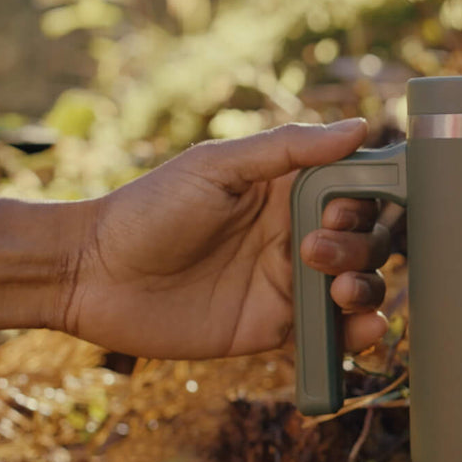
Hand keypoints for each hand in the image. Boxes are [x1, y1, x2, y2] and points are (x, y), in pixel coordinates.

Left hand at [61, 119, 390, 358]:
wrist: (93, 277)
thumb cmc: (148, 210)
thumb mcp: (216, 166)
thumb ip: (288, 148)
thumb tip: (359, 127)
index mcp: (287, 189)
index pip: (356, 188)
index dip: (367, 197)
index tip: (343, 207)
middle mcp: (296, 233)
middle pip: (367, 239)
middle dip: (362, 246)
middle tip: (314, 250)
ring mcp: (290, 283)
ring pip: (361, 285)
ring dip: (367, 288)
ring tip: (338, 291)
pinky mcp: (278, 328)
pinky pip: (333, 333)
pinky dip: (360, 334)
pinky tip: (364, 331)